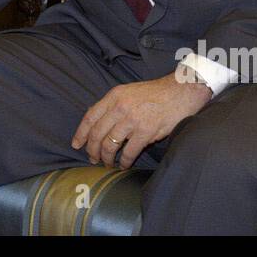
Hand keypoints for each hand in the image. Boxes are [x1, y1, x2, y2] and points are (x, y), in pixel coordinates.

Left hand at [71, 70, 211, 168]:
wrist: (180, 92)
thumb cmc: (155, 93)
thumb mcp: (129, 92)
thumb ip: (113, 105)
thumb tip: (98, 122)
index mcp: (114, 96)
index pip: (90, 116)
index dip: (81, 133)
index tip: (76, 145)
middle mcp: (120, 107)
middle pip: (97, 133)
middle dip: (92, 150)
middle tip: (93, 159)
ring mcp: (132, 120)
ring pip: (110, 145)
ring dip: (106, 158)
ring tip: (108, 163)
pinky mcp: (146, 132)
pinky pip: (128, 152)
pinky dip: (124, 161)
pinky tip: (123, 165)